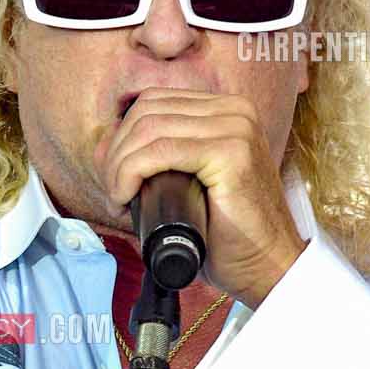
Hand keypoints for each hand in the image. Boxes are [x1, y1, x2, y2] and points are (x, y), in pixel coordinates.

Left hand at [94, 91, 305, 306]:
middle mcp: (235, 111)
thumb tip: (103, 146)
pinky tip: (125, 196)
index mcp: (226, 110)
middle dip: (116, 152)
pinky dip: (131, 172)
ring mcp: (236, 129)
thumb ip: (157, 159)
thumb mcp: (187, 183)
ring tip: (118, 198)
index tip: (113, 177)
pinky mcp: (231, 153)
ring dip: (119, 165)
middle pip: (148, 112)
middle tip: (113, 192)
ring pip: (149, 129)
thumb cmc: (225, 234)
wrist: (266, 265)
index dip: (122, 138)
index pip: (154, 103)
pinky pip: (160, 151)